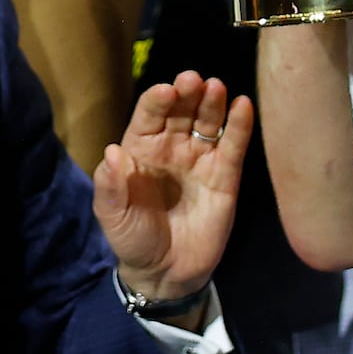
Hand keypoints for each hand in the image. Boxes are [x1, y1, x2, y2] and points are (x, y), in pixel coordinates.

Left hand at [93, 70, 253, 298]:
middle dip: (187, 93)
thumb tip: (111, 152)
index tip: (166, 91)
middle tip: (193, 80)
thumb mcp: (113, 216)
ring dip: (212, 102)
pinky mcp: (225, 176)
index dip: (157, 101)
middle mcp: (172, 148)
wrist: (166, 273)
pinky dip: (239, 125)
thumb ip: (110, 186)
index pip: (149, 116)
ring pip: (208, 122)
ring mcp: (200, 159)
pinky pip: (233, 146)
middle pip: (181, 111)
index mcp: (141, 150)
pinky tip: (242, 105)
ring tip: (216, 86)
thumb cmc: (133, 240)